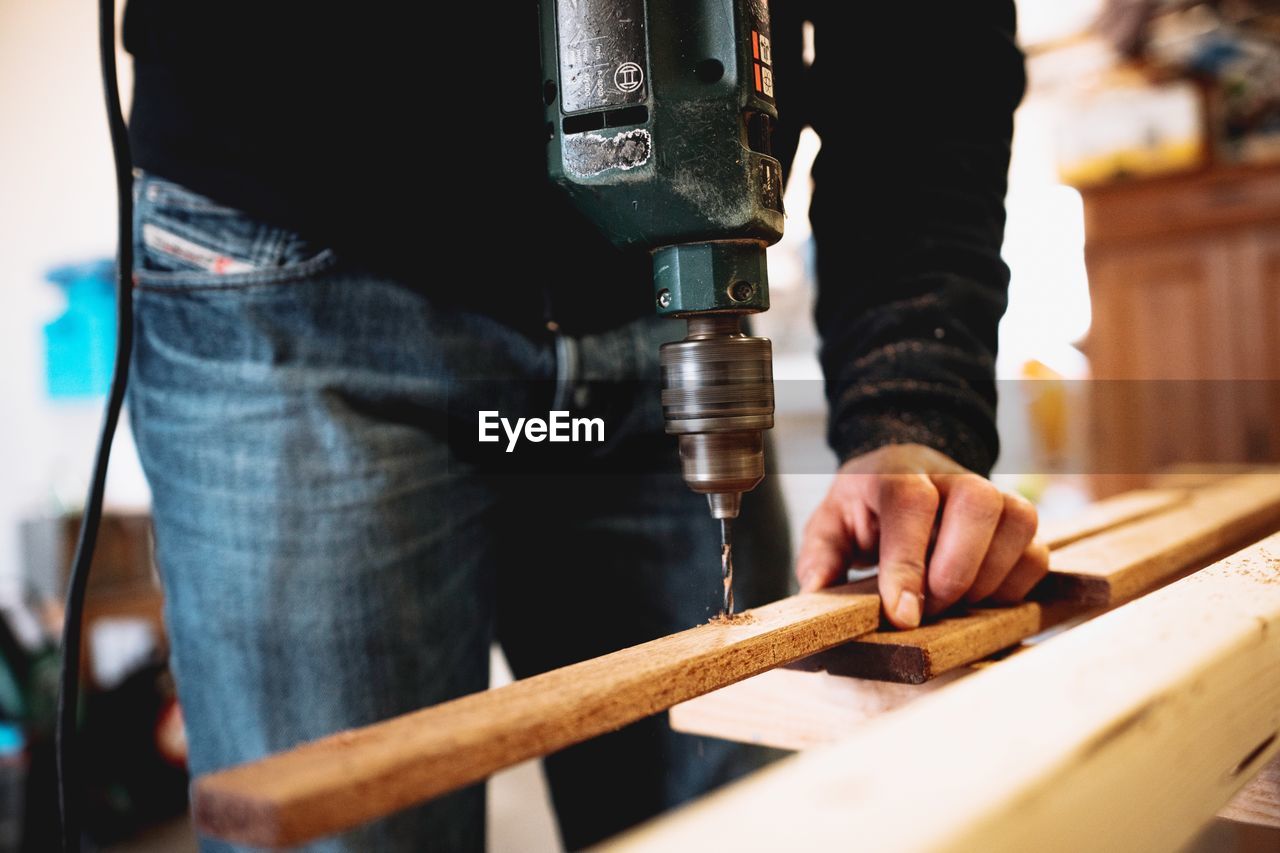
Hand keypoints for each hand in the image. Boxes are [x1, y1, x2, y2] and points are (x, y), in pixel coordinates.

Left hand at [795, 444, 1049, 628]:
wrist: (904, 473)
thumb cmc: (866, 508)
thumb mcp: (830, 524)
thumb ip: (821, 556)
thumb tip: (819, 589)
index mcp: (897, 473)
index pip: (911, 503)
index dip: (908, 562)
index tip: (903, 615)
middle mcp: (951, 476)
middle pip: (978, 504)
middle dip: (955, 571)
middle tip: (929, 608)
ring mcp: (993, 495)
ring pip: (1018, 524)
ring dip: (987, 580)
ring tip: (952, 602)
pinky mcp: (1018, 523)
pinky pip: (1037, 554)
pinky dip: (1012, 587)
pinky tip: (978, 598)